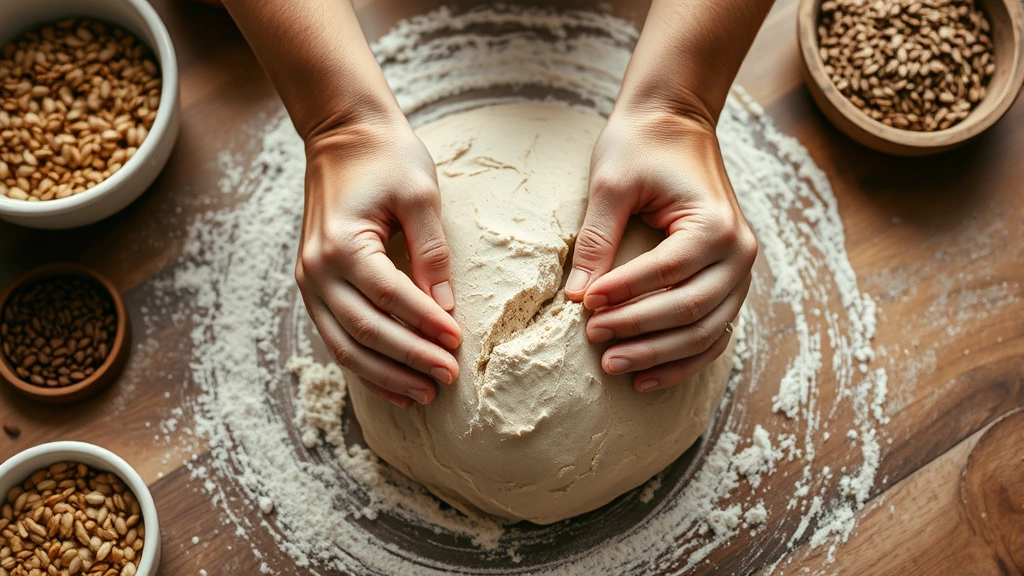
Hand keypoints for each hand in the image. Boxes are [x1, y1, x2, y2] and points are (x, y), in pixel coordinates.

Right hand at [295, 114, 461, 408]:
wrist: (343, 134)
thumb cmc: (387, 158)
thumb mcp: (420, 194)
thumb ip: (432, 251)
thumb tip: (445, 305)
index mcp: (343, 243)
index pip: (389, 297)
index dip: (424, 324)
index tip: (458, 341)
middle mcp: (317, 269)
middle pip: (365, 330)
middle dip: (409, 358)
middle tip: (448, 377)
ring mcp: (310, 281)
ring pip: (345, 345)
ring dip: (385, 374)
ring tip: (425, 393)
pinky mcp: (314, 287)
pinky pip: (336, 338)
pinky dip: (364, 365)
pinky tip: (394, 384)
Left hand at [564, 108, 756, 391]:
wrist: (675, 122)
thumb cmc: (641, 146)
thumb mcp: (611, 184)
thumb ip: (597, 240)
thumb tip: (576, 295)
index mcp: (715, 223)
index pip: (667, 272)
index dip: (624, 294)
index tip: (584, 305)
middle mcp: (738, 251)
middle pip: (689, 309)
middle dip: (639, 331)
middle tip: (594, 341)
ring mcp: (739, 271)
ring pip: (704, 331)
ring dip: (659, 354)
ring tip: (613, 366)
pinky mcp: (729, 283)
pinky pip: (712, 333)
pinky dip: (682, 359)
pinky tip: (647, 378)